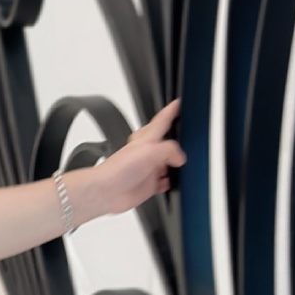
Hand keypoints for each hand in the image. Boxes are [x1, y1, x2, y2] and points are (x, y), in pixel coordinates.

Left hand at [81, 100, 184, 220]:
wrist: (105, 192)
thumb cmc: (119, 169)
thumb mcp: (149, 151)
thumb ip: (169, 150)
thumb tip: (180, 158)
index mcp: (146, 139)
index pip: (161, 120)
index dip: (171, 110)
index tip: (179, 102)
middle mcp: (148, 152)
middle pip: (166, 141)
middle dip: (177, 138)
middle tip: (188, 135)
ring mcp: (149, 169)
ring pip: (168, 162)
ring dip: (177, 162)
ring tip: (189, 160)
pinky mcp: (149, 185)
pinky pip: (166, 181)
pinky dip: (173, 181)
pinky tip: (177, 181)